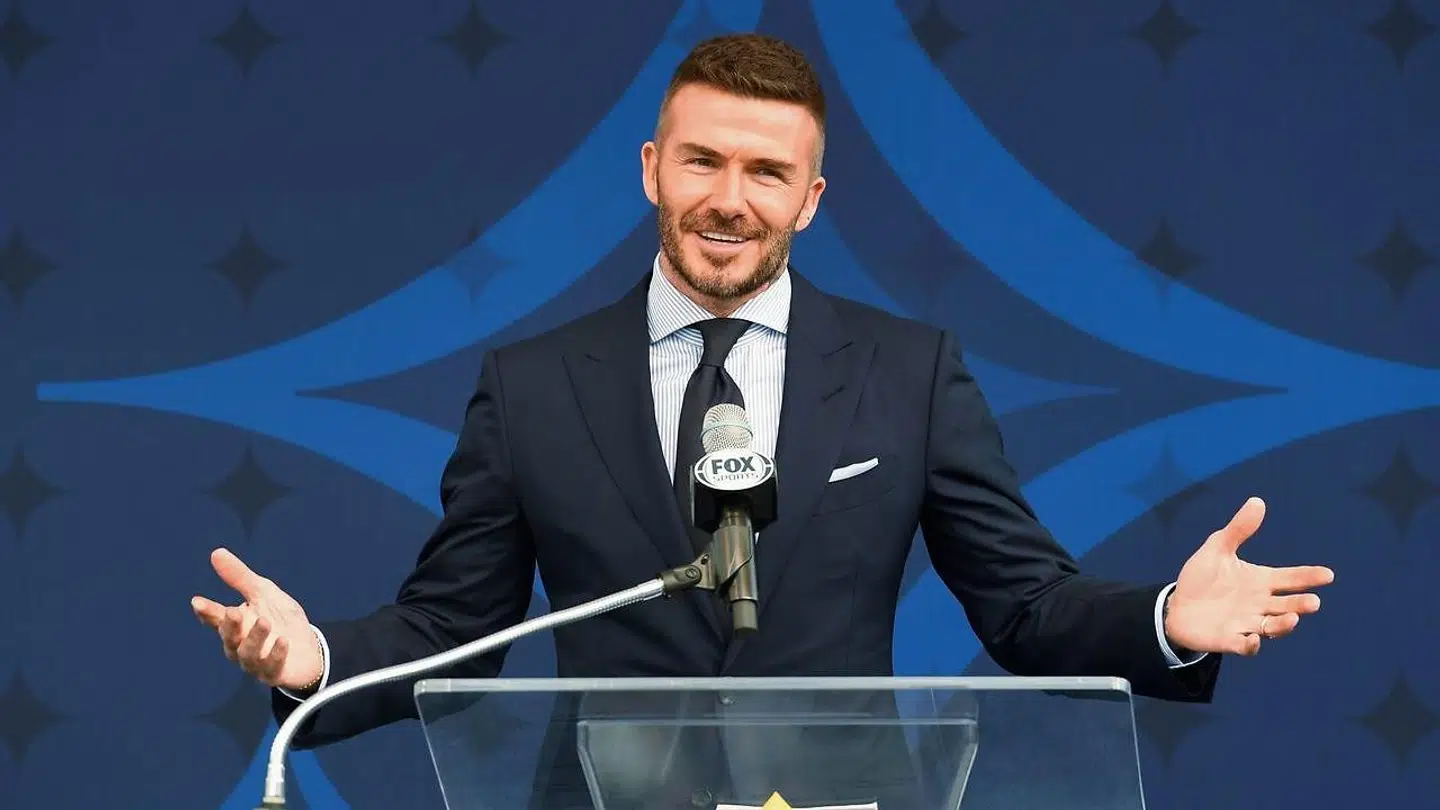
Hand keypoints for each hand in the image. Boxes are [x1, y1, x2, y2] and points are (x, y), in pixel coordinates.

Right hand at [192, 548, 323, 690]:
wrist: (309, 647)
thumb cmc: (280, 619)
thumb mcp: (263, 593)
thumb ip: (240, 578)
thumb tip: (216, 553)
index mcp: (235, 625)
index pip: (216, 619)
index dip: (206, 612)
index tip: (198, 602)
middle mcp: (240, 646)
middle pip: (229, 639)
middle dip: (229, 627)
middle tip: (233, 612)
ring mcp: (256, 663)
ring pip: (248, 655)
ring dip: (255, 638)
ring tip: (265, 621)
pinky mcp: (274, 674)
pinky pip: (272, 668)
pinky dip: (276, 655)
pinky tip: (283, 641)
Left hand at [1164, 497, 1333, 655]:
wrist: (1176, 607)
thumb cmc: (1202, 579)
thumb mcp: (1217, 549)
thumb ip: (1238, 530)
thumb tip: (1257, 501)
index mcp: (1260, 581)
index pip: (1290, 578)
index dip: (1308, 577)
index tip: (1328, 575)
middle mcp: (1259, 604)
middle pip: (1286, 605)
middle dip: (1300, 604)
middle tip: (1313, 602)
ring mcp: (1246, 623)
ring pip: (1272, 627)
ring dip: (1284, 625)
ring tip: (1293, 619)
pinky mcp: (1229, 639)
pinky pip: (1244, 645)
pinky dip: (1251, 645)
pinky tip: (1254, 640)